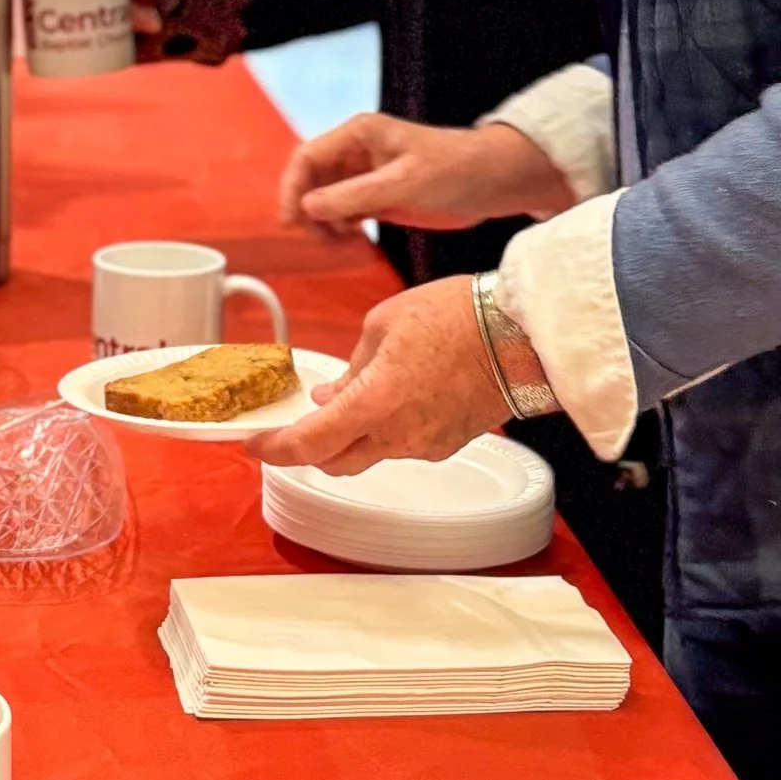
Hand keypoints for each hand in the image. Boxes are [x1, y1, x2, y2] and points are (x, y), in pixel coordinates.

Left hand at [244, 279, 507, 473]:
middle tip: (295, 427)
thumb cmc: (461, 317)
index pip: (308, 444)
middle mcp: (396, 434)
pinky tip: (396, 399)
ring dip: (352, 435)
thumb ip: (351, 366)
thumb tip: (332, 394)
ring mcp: (424, 444)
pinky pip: (402, 445)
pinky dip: (387, 429)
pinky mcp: (447, 444)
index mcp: (374, 402)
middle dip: (309, 448)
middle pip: (334, 462)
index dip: (274, 450)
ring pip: (369, 454)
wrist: (524, 333)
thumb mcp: (384, 323)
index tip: (256, 444)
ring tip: (357, 398)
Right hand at [277, 116, 575, 241]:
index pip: (306, 158)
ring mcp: (365, 177)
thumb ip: (354, 196)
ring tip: (341, 245)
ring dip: (322, 225)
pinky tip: (354, 244)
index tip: (292, 222)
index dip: (292, 189)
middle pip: (309, 181)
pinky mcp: (376, 198)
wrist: (494, 182)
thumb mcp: (403, 184)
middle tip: (319, 240)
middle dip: (306, 211)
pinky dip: (340, 231)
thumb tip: (308, 207)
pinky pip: (342, 215)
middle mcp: (356, 153)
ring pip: (323, 201)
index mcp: (359, 135)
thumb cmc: (456, 170)